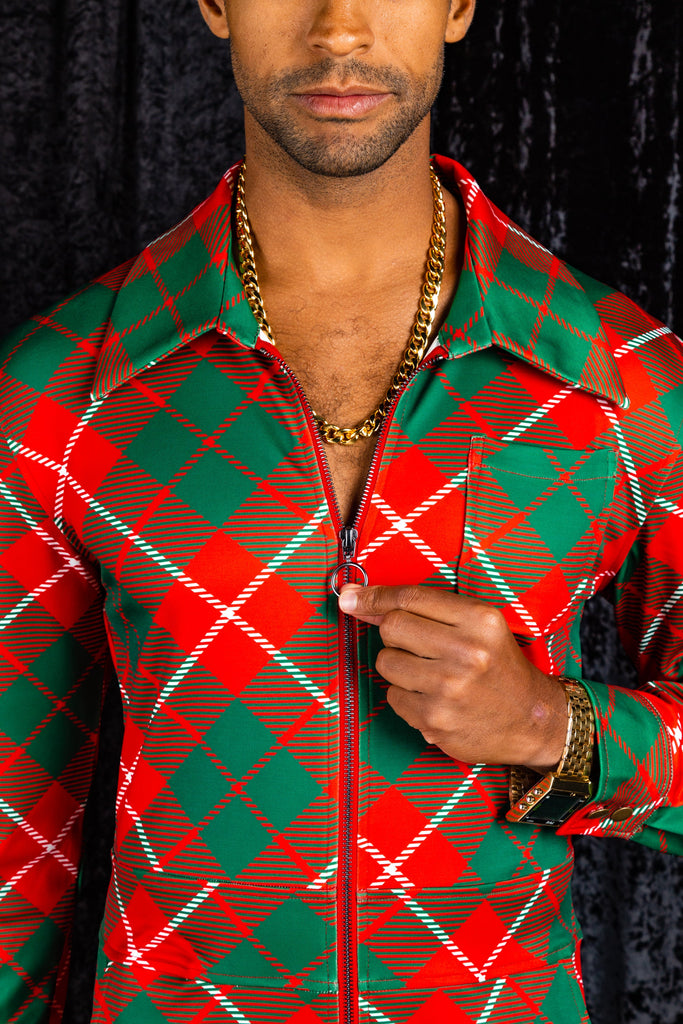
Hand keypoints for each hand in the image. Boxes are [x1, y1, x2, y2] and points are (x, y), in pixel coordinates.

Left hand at [338, 584, 567, 771]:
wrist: (531, 720)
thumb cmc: (499, 667)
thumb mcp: (480, 625)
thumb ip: (428, 609)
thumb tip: (358, 599)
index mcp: (480, 620)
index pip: (411, 598)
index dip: (374, 596)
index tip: (350, 596)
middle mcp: (467, 652)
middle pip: (392, 627)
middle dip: (394, 634)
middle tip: (416, 646)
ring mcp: (448, 688)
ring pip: (385, 662)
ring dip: (398, 666)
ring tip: (428, 673)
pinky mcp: (434, 720)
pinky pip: (392, 697)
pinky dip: (405, 696)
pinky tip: (432, 698)